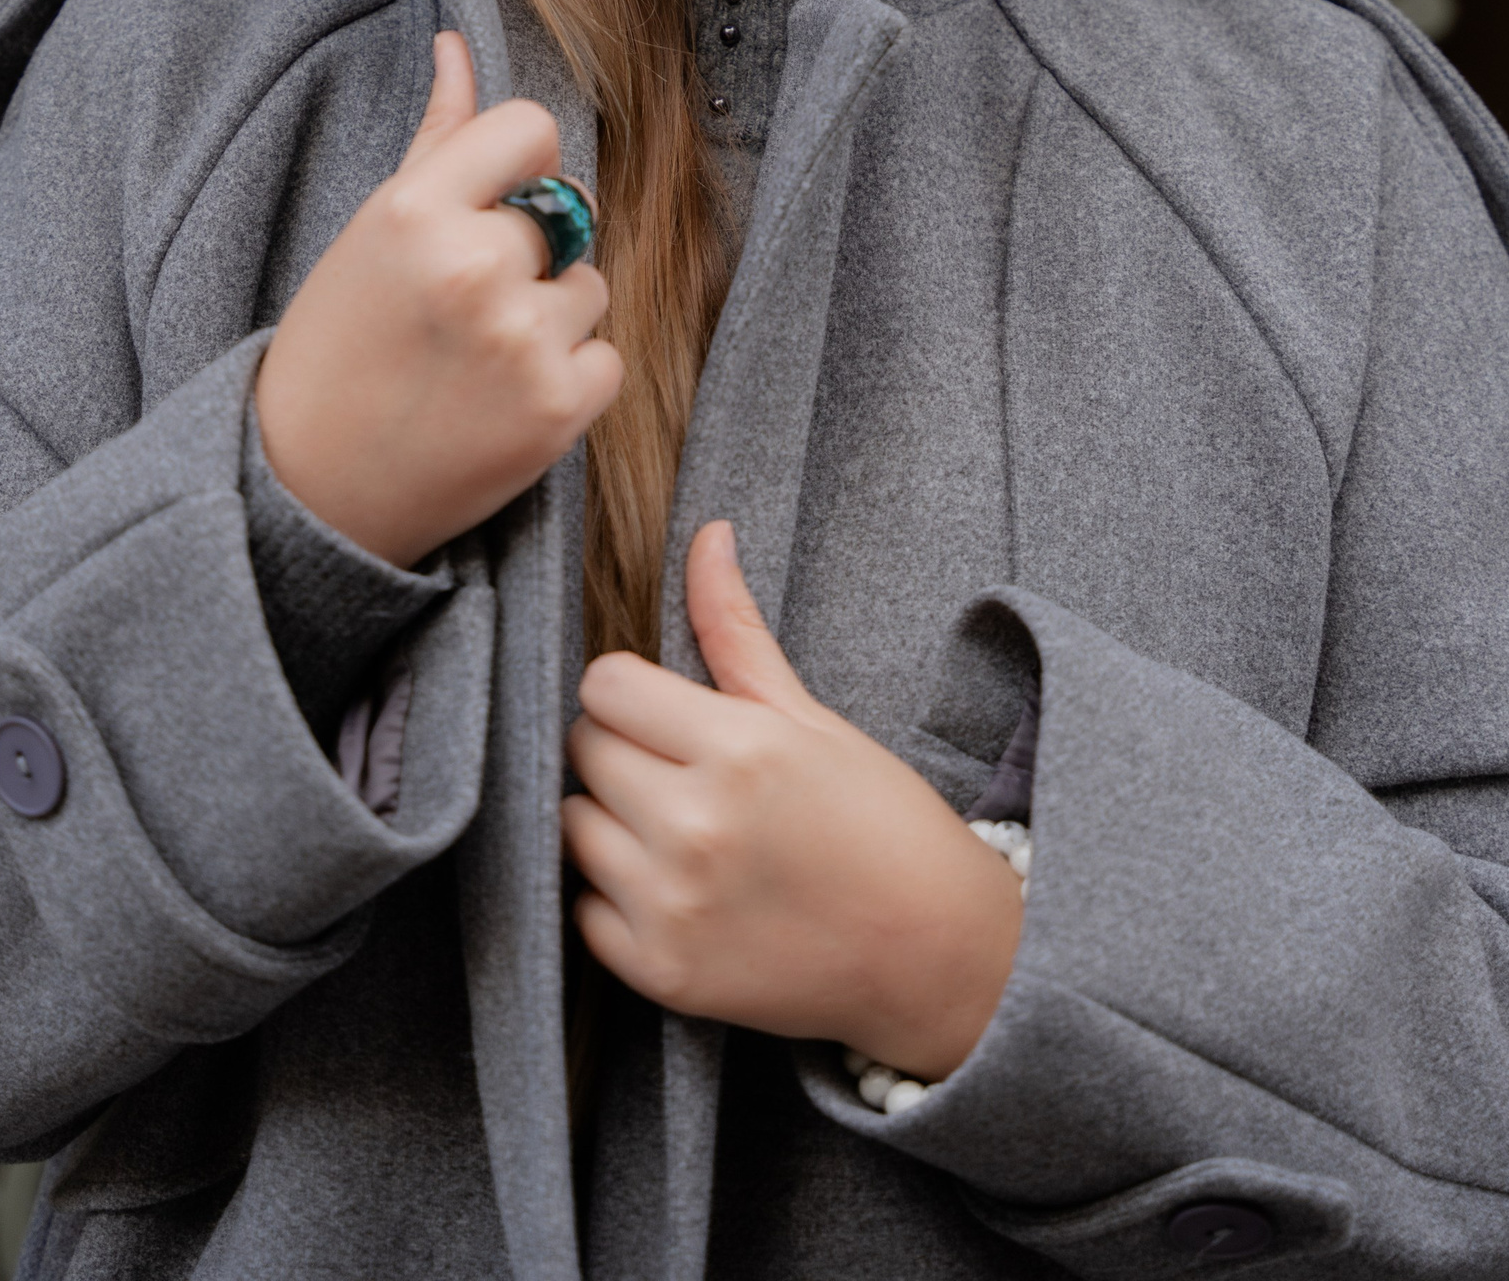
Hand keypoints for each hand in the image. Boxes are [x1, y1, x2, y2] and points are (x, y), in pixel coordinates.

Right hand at [256, 32, 620, 567]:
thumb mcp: (372, 231)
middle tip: (464, 306)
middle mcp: (474, 266)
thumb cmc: (336, 347)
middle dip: (530, 253)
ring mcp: (521, 339)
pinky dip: (569, 381)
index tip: (487, 210)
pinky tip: (502, 401)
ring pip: (589, 287)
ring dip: (551, 318)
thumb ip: (436, 138)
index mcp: (418, 208)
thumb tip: (458, 45)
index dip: (518, 169)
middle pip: (566, 214)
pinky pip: (608, 358)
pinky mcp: (558, 408)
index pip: (533, 130)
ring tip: (477, 358)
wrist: (311, 490)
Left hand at [563, 521, 1021, 1080]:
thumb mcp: (810, 717)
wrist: (935, 955)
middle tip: (679, 768)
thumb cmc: (880, 822)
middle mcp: (695, 827)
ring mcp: (673, 907)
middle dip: (621, 747)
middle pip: (586, 750)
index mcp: (737, 749)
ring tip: (675, 827)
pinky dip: (614, 897)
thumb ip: (735, 630)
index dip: (632, 689)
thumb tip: (707, 535)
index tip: (665, 709)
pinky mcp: (663, 974)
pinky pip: (584, 912)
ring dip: (609, 820)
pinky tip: (672, 887)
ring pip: (573, 827)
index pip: (605, 684)